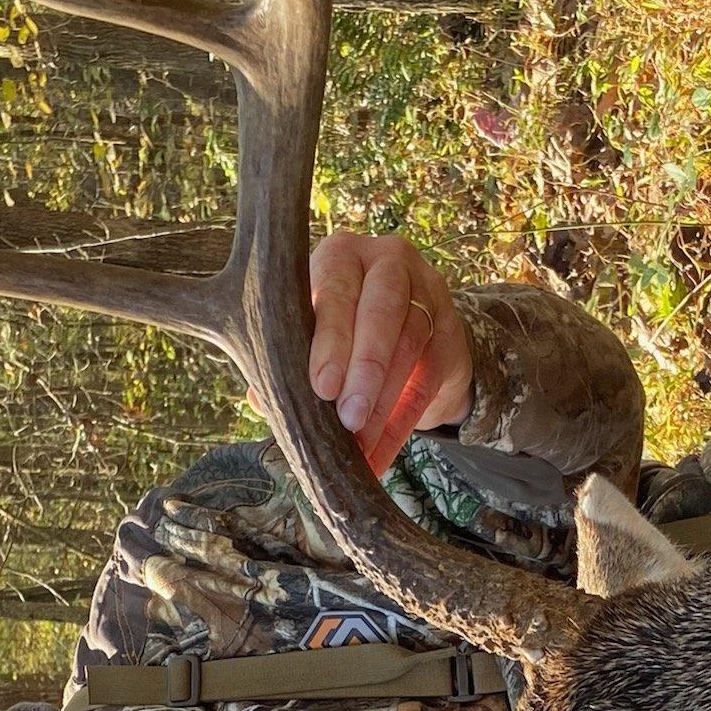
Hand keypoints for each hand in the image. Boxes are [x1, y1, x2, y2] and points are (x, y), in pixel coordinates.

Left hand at [301, 231, 471, 473]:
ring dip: (383, 402)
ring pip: (410, 346)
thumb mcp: (312, 331)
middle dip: (365, 368)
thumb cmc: (339, 328)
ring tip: (360, 443)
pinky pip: (427, 382)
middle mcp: (389, 262)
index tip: (321, 387)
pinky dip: (400, 426)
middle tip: (348, 418)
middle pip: (382, 310)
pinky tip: (379, 456)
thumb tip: (260, 399)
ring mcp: (427, 292)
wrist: (406, 330)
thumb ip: (286, 359)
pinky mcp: (450, 332)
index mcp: (342, 255)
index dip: (331, 339)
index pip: (337, 289)